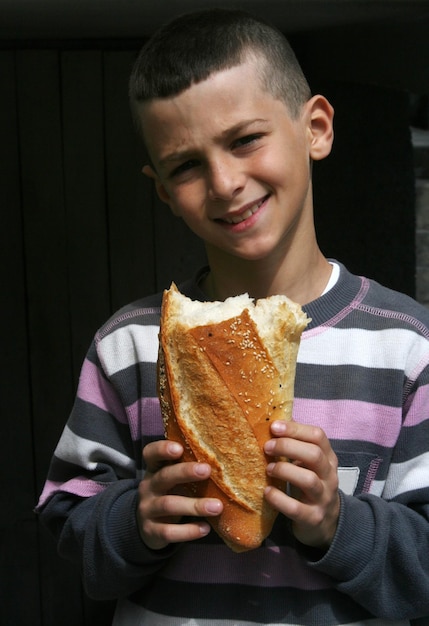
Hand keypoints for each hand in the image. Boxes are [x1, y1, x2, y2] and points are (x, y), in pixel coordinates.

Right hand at [137, 439, 222, 549]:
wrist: (149, 527)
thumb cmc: (171, 494)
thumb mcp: (173, 479)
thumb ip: (188, 469)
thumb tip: (224, 460)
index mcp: (154, 469)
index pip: (151, 453)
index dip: (162, 449)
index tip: (179, 448)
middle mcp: (149, 487)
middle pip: (164, 476)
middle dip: (185, 472)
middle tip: (207, 470)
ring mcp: (148, 509)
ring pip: (168, 505)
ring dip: (194, 505)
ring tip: (217, 507)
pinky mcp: (151, 531)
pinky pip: (169, 532)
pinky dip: (189, 531)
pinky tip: (205, 528)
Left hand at [264, 420, 339, 549]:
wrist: (326, 523)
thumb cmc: (310, 484)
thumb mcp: (308, 463)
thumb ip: (296, 444)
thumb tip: (273, 419)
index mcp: (327, 457)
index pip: (318, 436)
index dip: (295, 429)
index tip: (274, 426)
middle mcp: (329, 475)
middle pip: (314, 454)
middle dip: (288, 447)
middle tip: (267, 447)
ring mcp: (323, 498)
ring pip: (309, 480)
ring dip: (285, 470)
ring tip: (268, 468)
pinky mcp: (313, 518)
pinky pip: (296, 508)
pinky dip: (279, 499)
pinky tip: (267, 492)